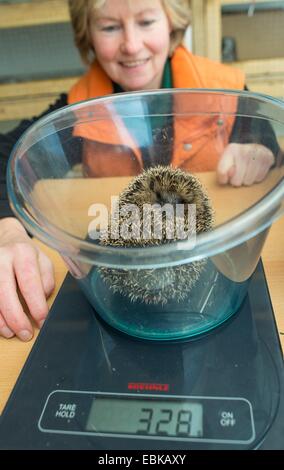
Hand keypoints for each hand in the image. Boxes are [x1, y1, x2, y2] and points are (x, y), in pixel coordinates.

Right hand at [0, 218, 54, 340]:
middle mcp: (1, 258)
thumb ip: (46, 280)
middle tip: (26, 334)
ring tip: (12, 333)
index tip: (42, 320)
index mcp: (23, 253)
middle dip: (16, 318)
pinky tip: (1, 326)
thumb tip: (43, 300)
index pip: (29, 283)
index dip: (36, 306)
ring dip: (1, 321)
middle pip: (5, 293)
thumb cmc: (26, 254)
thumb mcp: (43, 261)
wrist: (5, 238)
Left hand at [217, 143, 274, 185]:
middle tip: (239, 173)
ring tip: (247, 171)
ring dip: (247, 180)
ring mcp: (257, 153)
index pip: (222, 171)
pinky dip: (257, 178)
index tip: (225, 177)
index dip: (223, 179)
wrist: (256, 148)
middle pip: (236, 181)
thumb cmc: (237, 159)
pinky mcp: (268, 158)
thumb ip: (222, 171)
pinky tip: (256, 170)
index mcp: (230, 150)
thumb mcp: (225, 162)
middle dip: (237, 180)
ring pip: (248, 182)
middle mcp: (244, 150)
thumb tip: (225, 180)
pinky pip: (259, 179)